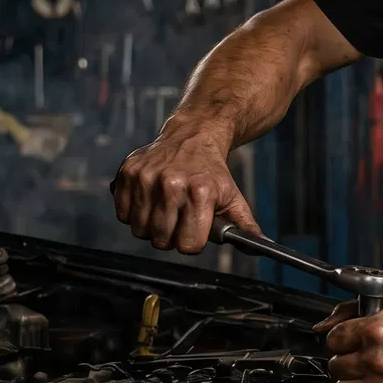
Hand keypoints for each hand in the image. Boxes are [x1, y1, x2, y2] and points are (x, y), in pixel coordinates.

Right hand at [112, 132, 257, 253]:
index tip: (195, 231)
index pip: (188, 244)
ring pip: (139, 230)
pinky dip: (132, 214)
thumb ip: (245, 225)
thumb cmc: (213, 172)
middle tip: (178, 221)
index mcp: (200, 192)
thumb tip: (261, 246)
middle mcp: (172, 183)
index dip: (192, 242)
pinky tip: (149, 201)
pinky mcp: (128, 172)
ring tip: (165, 210)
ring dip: (151, 227)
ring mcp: (147, 177)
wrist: (193, 136)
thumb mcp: (233, 197)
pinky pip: (122, 214)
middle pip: (160, 240)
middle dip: (170, 237)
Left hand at [320, 303, 382, 382]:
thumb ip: (347, 313)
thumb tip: (320, 328)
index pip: (332, 340)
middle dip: (345, 361)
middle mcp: (377, 360)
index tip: (348, 343)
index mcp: (375, 332)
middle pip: (334, 366)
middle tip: (360, 359)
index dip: (339, 340)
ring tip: (366, 375)